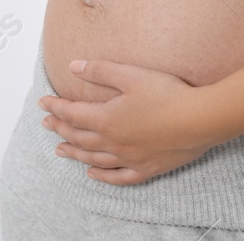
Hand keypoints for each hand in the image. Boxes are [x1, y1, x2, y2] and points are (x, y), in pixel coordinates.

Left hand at [37, 58, 218, 184]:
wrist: (200, 119)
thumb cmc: (167, 94)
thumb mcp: (131, 75)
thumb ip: (100, 71)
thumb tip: (73, 66)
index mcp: (106, 119)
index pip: (72, 113)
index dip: (55, 108)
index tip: (43, 103)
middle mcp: (113, 142)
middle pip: (79, 137)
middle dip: (60, 129)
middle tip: (46, 124)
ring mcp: (129, 158)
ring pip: (93, 159)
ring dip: (75, 153)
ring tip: (60, 150)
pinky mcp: (146, 168)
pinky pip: (118, 177)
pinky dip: (103, 176)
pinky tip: (93, 174)